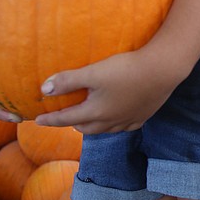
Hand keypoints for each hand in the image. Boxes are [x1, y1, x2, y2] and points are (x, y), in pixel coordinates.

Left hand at [35, 50, 171, 133]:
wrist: (162, 71)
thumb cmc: (125, 70)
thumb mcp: (93, 72)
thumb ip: (68, 81)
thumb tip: (44, 90)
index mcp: (95, 112)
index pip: (66, 119)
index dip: (50, 119)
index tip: (36, 120)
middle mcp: (110, 122)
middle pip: (85, 128)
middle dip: (71, 124)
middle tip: (64, 116)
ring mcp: (128, 121)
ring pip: (104, 130)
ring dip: (92, 126)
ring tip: (87, 118)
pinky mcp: (142, 117)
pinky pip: (123, 127)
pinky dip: (113, 125)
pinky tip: (116, 117)